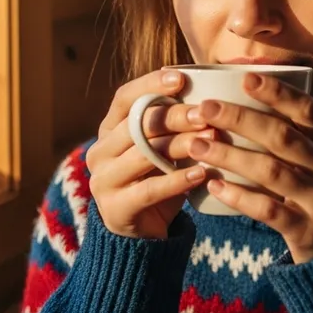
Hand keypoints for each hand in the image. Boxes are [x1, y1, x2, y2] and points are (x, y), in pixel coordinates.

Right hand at [86, 69, 213, 238]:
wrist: (142, 234)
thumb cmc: (159, 179)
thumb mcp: (164, 148)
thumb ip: (175, 124)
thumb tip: (212, 94)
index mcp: (109, 129)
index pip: (124, 97)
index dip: (150, 84)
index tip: (181, 78)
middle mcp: (100, 151)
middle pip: (137, 124)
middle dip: (175, 115)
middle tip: (207, 112)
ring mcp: (103, 180)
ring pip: (143, 154)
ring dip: (181, 144)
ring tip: (211, 138)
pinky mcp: (115, 209)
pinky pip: (149, 189)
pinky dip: (177, 180)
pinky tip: (201, 173)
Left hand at [186, 73, 312, 262]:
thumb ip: (298, 135)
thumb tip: (247, 101)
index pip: (306, 110)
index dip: (276, 92)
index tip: (245, 78)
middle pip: (282, 136)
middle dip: (240, 119)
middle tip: (205, 109)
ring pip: (270, 171)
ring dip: (230, 156)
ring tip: (197, 147)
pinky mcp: (306, 229)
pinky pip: (267, 210)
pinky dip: (239, 197)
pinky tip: (214, 186)